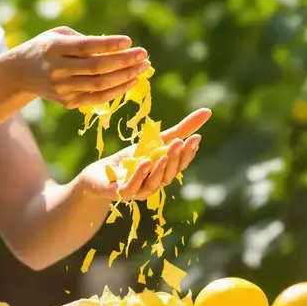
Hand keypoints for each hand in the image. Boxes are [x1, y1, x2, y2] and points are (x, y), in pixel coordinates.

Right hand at [8, 26, 149, 109]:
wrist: (21, 73)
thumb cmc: (47, 47)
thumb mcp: (59, 34)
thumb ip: (85, 39)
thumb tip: (118, 48)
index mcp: (54, 48)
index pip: (86, 47)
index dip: (109, 45)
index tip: (129, 41)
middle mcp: (57, 70)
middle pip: (97, 68)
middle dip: (124, 62)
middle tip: (144, 55)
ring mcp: (62, 89)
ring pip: (100, 85)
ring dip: (125, 77)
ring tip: (142, 68)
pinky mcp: (67, 102)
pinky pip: (97, 99)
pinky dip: (117, 91)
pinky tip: (131, 81)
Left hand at [76, 108, 211, 201]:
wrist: (98, 174)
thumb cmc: (129, 159)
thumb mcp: (154, 141)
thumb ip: (179, 129)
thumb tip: (208, 112)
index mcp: (163, 173)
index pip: (180, 165)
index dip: (188, 154)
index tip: (196, 138)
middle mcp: (154, 185)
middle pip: (169, 174)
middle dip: (176, 158)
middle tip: (182, 141)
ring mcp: (137, 191)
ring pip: (153, 183)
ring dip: (161, 168)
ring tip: (166, 152)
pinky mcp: (119, 193)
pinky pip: (132, 187)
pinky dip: (139, 175)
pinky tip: (145, 162)